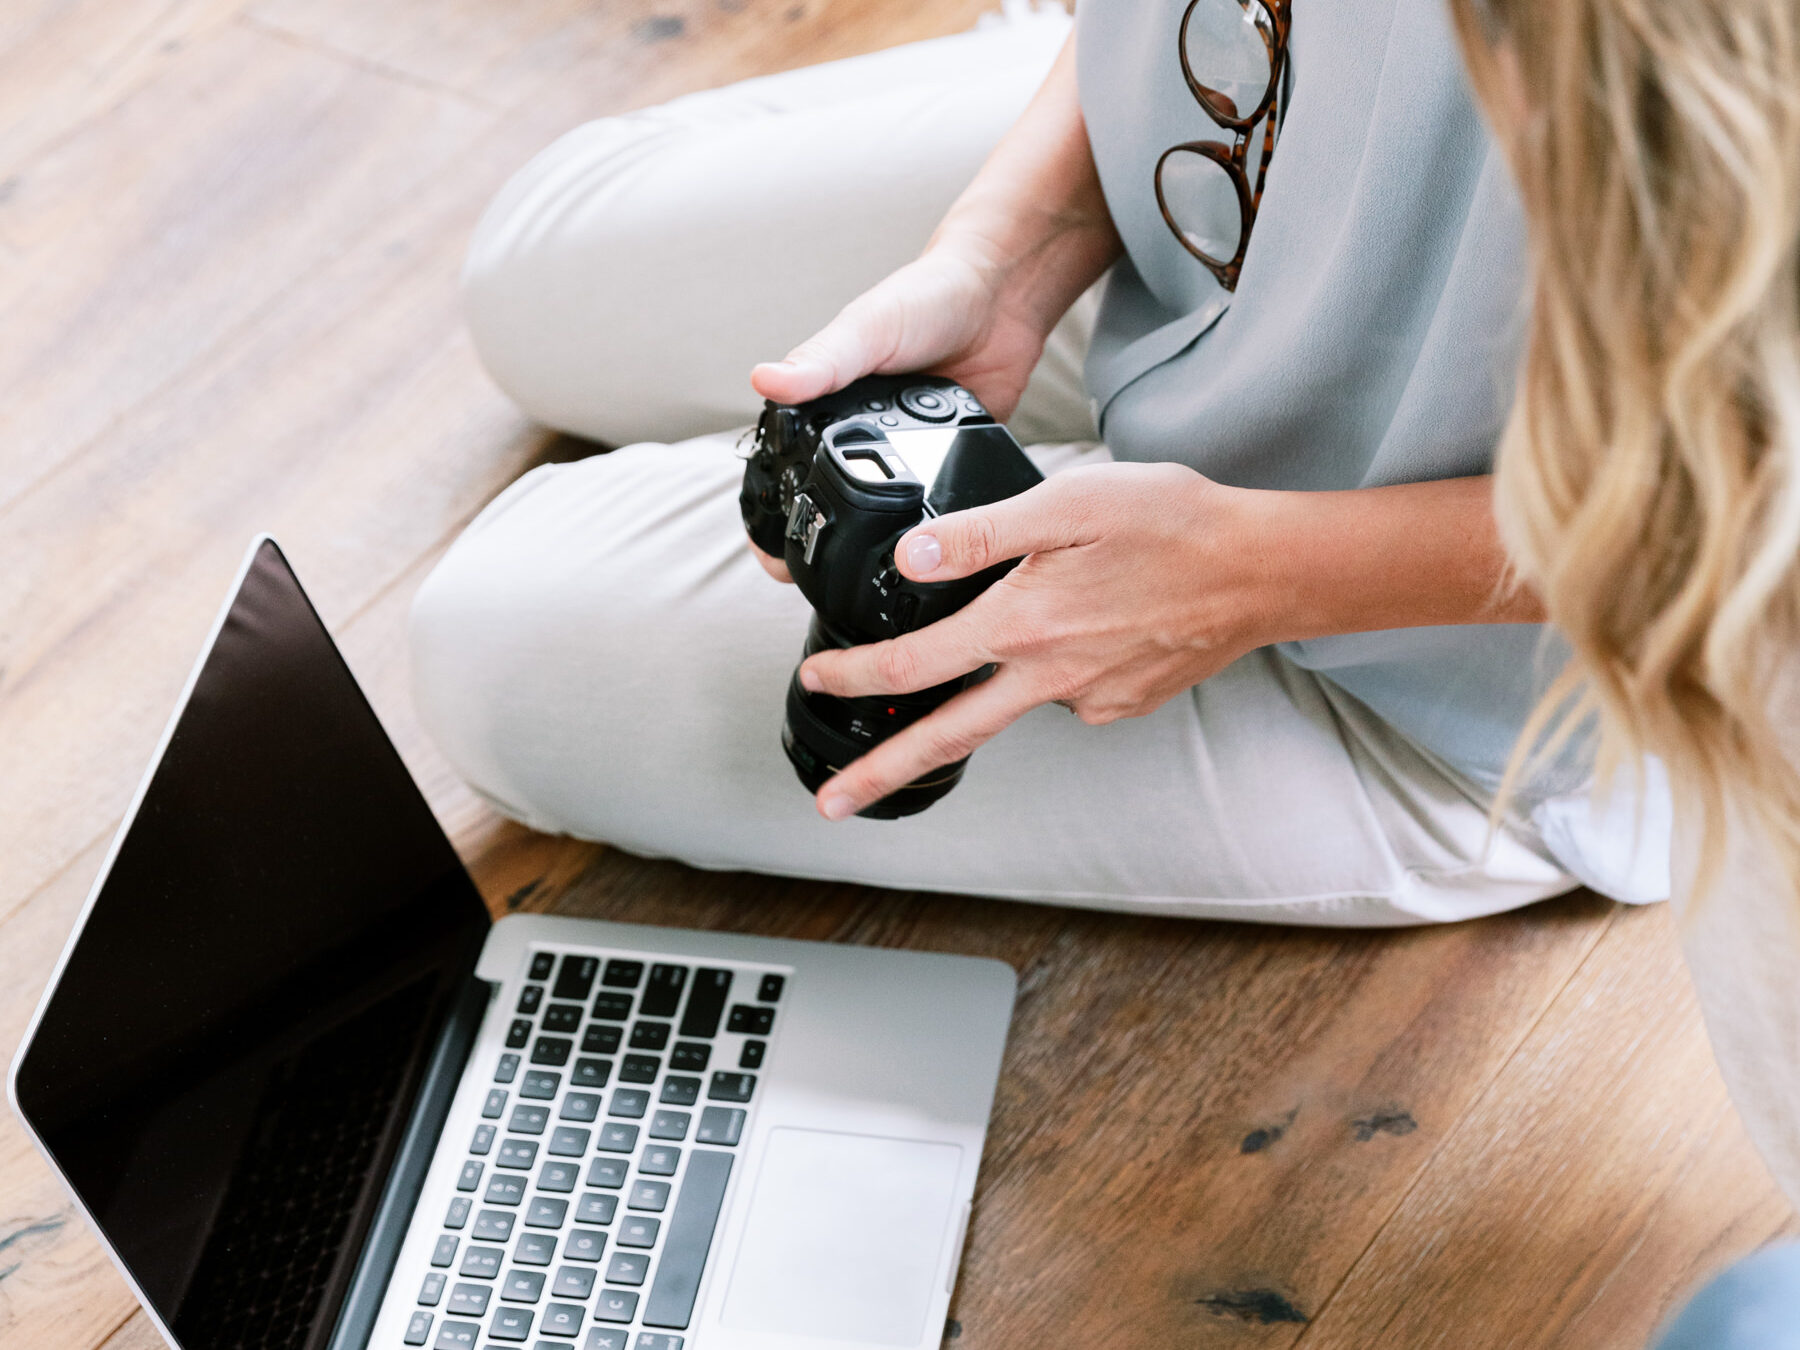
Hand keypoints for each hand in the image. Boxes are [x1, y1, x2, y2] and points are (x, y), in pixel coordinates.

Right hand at [745, 34, 1119, 586]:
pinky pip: (932, 506)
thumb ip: (823, 359)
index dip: (772, 518)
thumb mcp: (867, 329)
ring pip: (879, 517)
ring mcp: (903, 454)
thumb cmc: (926, 297)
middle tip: (814, 589)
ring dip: (874, 547)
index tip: (772, 558)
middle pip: (826, 506)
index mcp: (823, 407)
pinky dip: (928, 529)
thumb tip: (766, 378)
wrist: (1001, 293)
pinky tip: (930, 555)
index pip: (781, 472)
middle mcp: (857, 435)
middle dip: (818, 549)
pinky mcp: (947, 462)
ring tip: (868, 593)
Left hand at [796, 462, 1283, 818]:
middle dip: (880, 774)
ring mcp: (1088, 699)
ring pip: (1011, 704)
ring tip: (998, 655)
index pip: (911, 666)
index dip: (852, 676)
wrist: (1265, 571)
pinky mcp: (1120, 704)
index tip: (815, 681)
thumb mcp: (1068, 502)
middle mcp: (1049, 676)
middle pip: (944, 737)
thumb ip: (981, 533)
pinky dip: (1053, 667)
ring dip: (983, 698)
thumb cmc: (1174, 524)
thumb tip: (911, 559)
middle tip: (831, 804)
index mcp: (1023, 625)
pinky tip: (1085, 623)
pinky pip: (1064, 692)